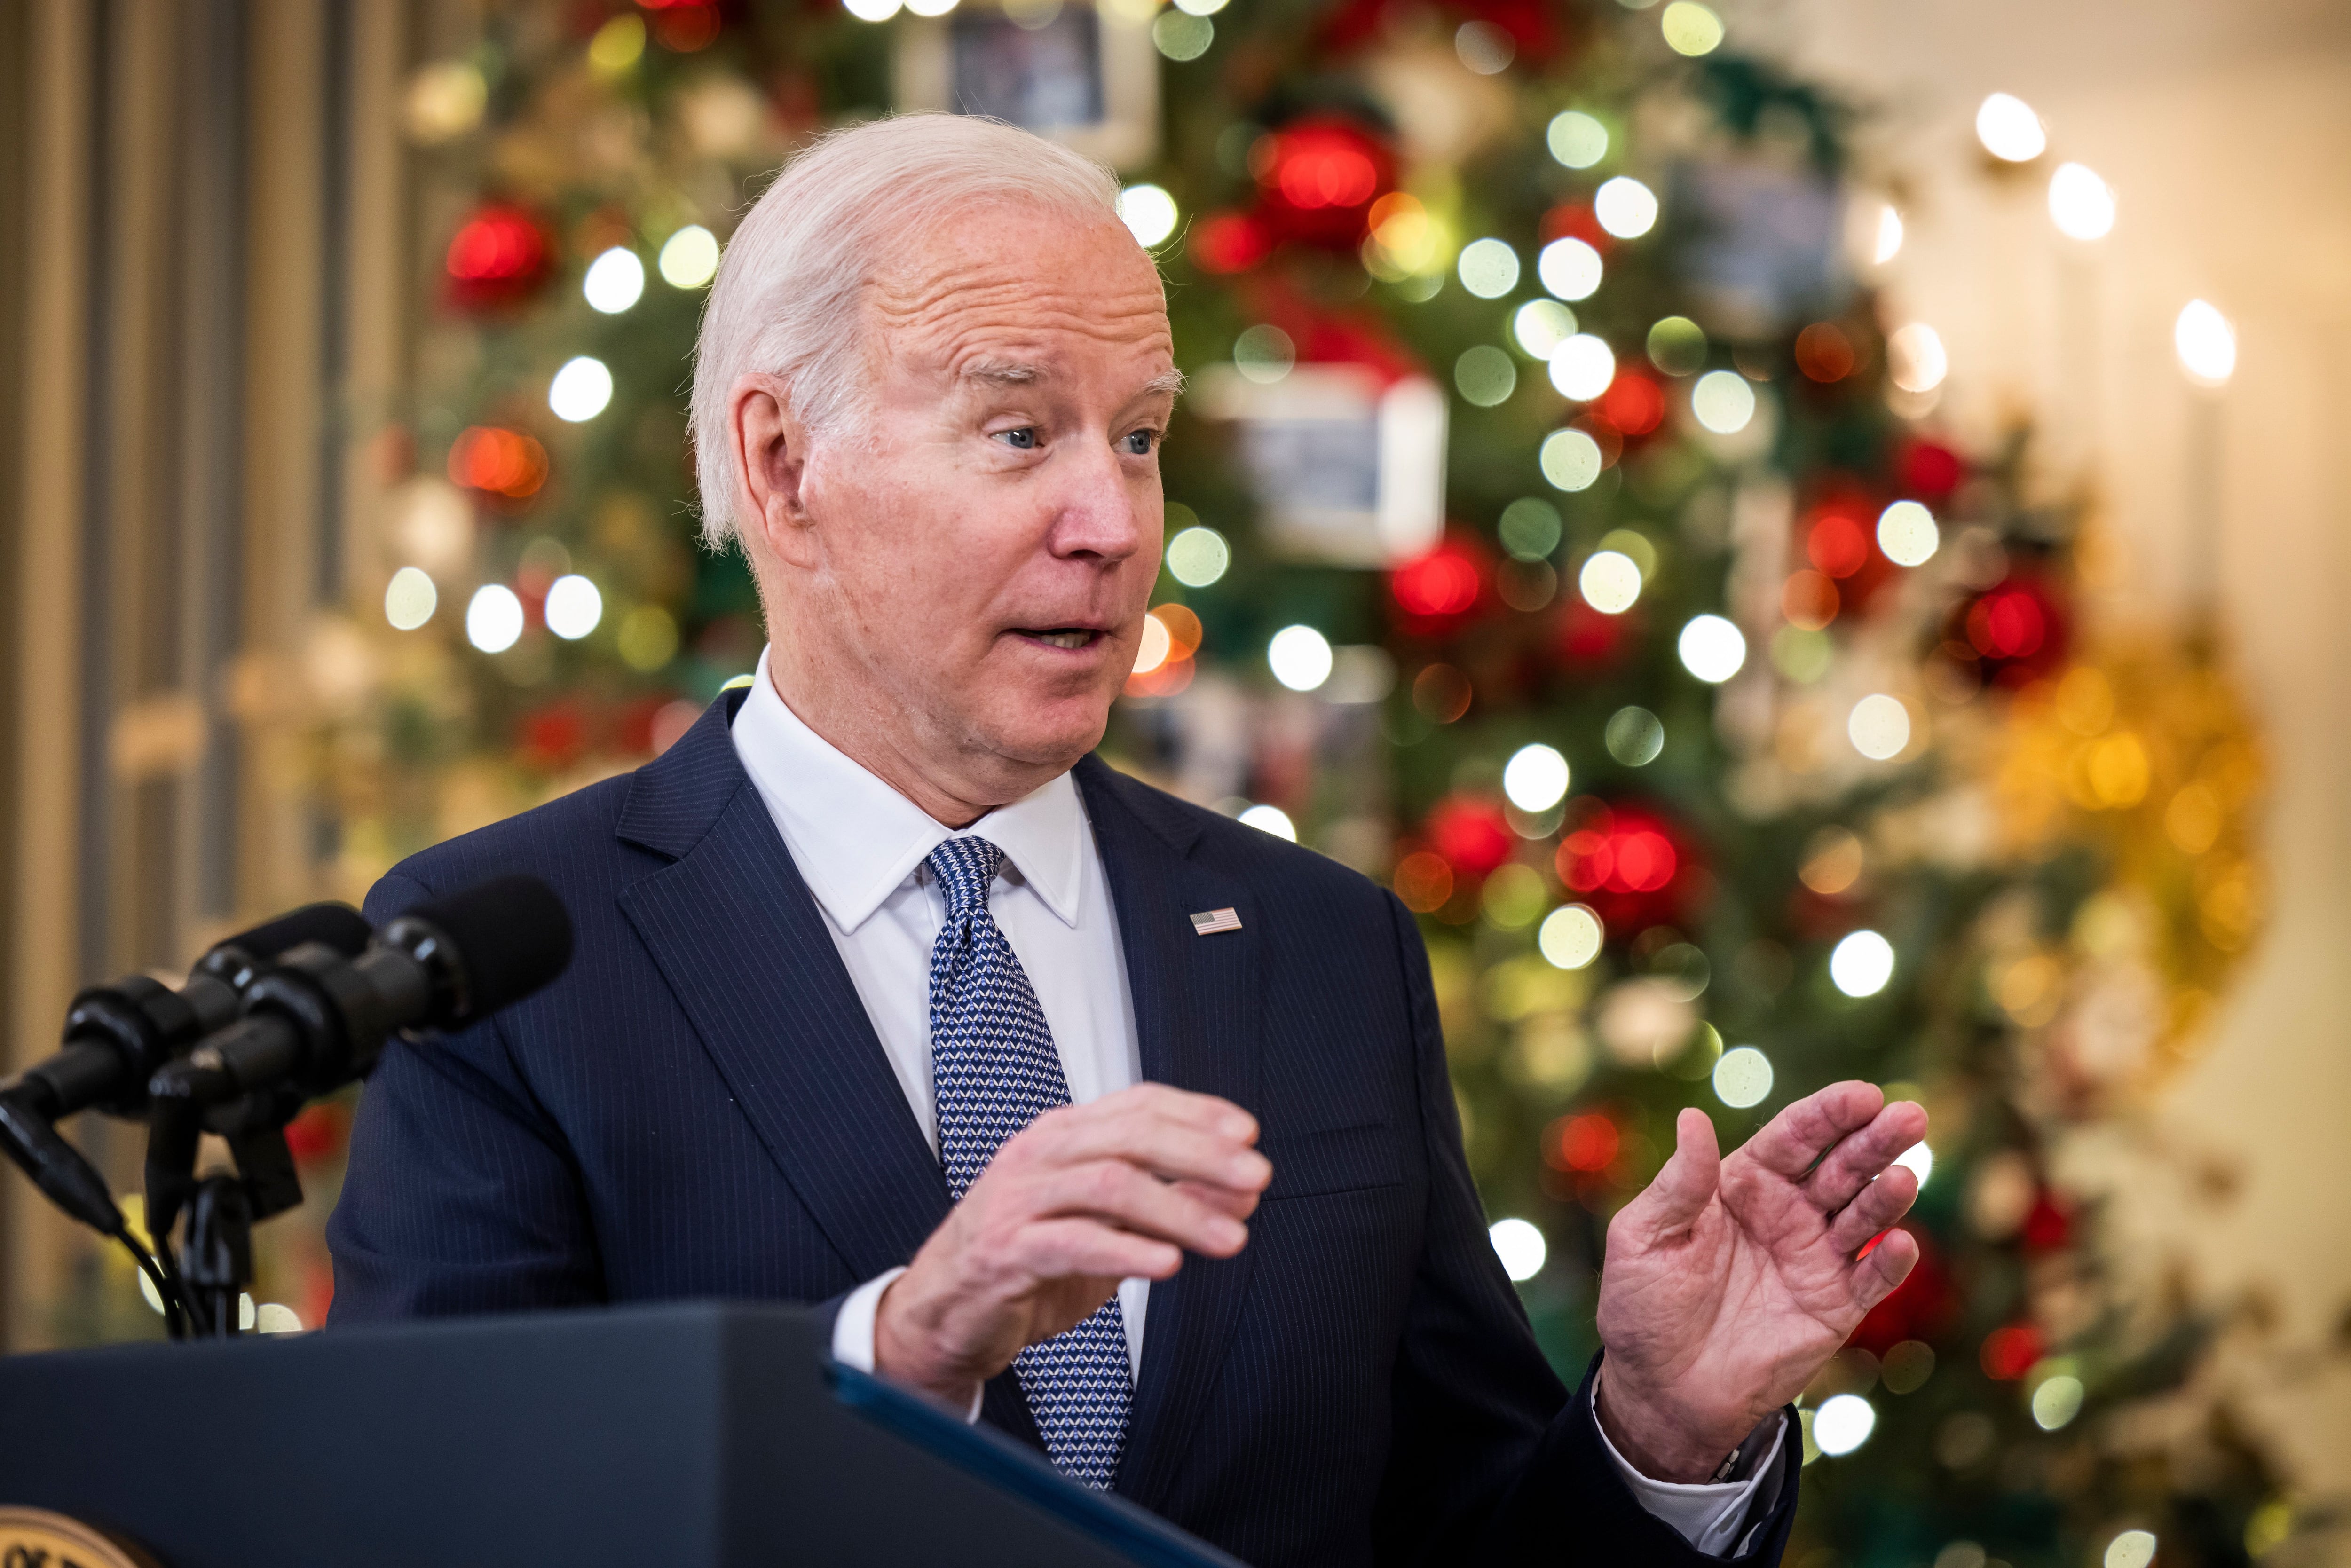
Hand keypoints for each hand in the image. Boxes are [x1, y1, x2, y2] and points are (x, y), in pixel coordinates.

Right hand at [874, 1082, 1271, 1407]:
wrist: (946, 1312)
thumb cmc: (1027, 1258)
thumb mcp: (1104, 1224)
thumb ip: (1164, 1203)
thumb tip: (1238, 1193)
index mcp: (1063, 1137)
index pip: (1138, 1104)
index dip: (1197, 1114)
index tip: (1247, 1136)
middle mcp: (1039, 1156)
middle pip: (1131, 1136)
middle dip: (1202, 1155)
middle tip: (1255, 1178)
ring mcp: (1018, 1200)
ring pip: (1110, 1184)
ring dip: (1179, 1209)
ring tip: (1228, 1236)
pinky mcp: (1005, 1251)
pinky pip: (1073, 1242)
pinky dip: (1126, 1250)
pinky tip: (1168, 1263)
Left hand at [1593, 1082, 1926, 1481]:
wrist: (1660, 1390)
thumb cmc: (1643, 1307)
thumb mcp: (1645, 1236)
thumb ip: (1679, 1182)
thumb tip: (1692, 1117)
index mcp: (1742, 1184)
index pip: (1794, 1137)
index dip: (1829, 1114)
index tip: (1864, 1094)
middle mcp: (1787, 1214)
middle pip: (1840, 1167)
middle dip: (1874, 1140)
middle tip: (1909, 1116)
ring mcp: (1814, 1259)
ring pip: (1863, 1217)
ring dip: (1886, 1195)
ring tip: (1902, 1176)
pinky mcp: (1834, 1308)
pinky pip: (1871, 1279)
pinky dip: (1890, 1262)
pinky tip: (1900, 1242)